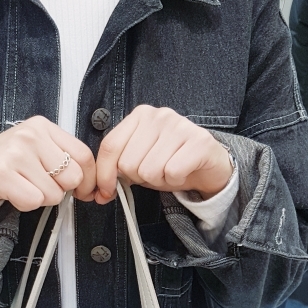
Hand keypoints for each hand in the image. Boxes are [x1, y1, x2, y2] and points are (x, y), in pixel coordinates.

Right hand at [0, 116, 95, 211]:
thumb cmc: (4, 163)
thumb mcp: (35, 149)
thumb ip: (61, 158)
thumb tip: (91, 183)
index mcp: (43, 126)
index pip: (83, 155)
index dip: (89, 179)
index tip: (85, 191)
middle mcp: (30, 135)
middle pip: (72, 177)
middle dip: (61, 190)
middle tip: (41, 186)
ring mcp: (15, 152)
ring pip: (54, 193)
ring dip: (40, 198)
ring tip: (23, 186)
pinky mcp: (2, 173)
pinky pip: (34, 201)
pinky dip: (25, 204)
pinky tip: (13, 193)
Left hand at [95, 105, 232, 203]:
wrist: (208, 165)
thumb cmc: (171, 161)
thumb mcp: (138, 161)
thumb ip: (117, 169)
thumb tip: (99, 192)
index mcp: (139, 116)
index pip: (110, 146)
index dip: (104, 174)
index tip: (105, 192)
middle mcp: (159, 115)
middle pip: (128, 163)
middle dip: (139, 177)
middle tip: (155, 172)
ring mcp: (180, 126)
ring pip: (149, 170)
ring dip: (158, 180)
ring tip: (169, 171)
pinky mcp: (199, 141)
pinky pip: (172, 172)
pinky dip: (175, 181)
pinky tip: (182, 173)